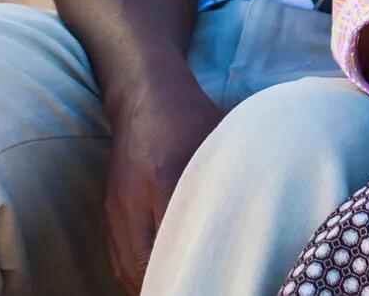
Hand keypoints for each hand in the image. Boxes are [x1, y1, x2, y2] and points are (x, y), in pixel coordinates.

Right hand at [102, 70, 222, 291]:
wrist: (142, 93)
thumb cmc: (188, 115)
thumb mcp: (218, 139)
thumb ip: (231, 176)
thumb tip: (260, 208)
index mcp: (167, 177)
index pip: (176, 239)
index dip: (193, 265)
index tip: (214, 278)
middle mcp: (133, 200)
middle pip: (145, 264)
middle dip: (171, 284)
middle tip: (199, 289)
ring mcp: (115, 209)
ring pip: (127, 268)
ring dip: (152, 284)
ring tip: (180, 290)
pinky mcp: (108, 212)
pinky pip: (117, 258)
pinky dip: (136, 276)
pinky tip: (157, 282)